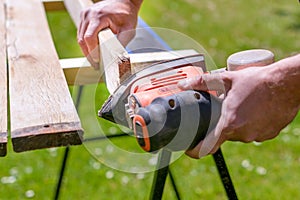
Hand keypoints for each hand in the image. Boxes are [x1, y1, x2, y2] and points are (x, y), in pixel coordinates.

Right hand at [77, 0, 141, 67]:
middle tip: (96, 65)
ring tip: (94, 60)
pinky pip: (81, 33)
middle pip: (82, 39)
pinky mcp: (84, 16)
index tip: (97, 62)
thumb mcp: (128, 30)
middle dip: (88, 54)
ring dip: (86, 50)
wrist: (124, 1)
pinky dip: (86, 43)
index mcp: (99, 17)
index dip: (92, 52)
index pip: (89, 38)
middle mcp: (89, 14)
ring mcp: (85, 15)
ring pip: (80, 37)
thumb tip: (115, 59)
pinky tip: (93, 51)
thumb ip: (121, 43)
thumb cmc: (127, 14)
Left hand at [178, 55, 299, 157]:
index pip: (207, 147)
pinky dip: (250, 123)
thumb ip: (201, 83)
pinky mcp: (269, 134)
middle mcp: (243, 134)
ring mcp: (257, 136)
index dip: (196, 150)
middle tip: (225, 108)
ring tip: (242, 105)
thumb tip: (182, 85)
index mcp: (229, 124)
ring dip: (237, 122)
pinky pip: (253, 132)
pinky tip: (254, 109)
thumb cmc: (257, 80)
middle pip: (224, 134)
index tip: (190, 148)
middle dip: (222, 123)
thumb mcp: (226, 79)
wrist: (287, 83)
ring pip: (239, 133)